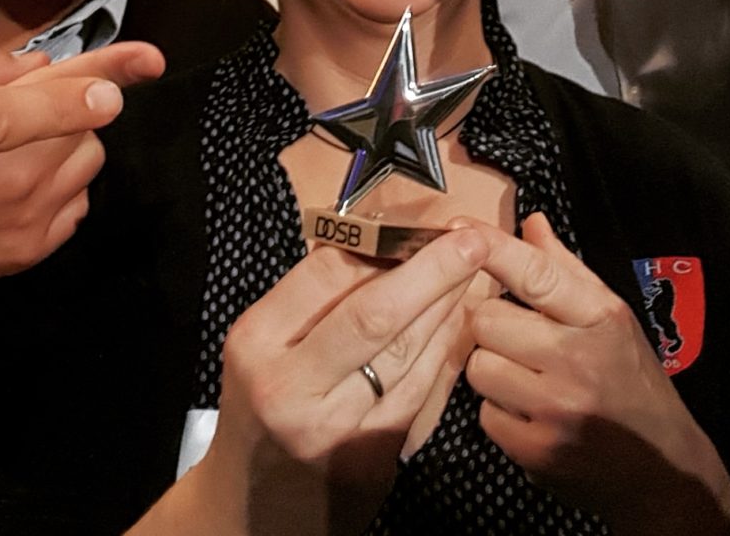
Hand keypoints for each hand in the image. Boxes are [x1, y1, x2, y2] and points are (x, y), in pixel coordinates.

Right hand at [0, 41, 165, 297]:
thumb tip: (40, 67)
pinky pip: (76, 209)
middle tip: (17, 121)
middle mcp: (24, 176)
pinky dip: (60, 193)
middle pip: (84, 126)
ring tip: (12, 157)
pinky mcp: (30, 253)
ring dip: (64, 152)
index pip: (69, 86)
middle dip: (62, 113)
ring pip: (87, 167)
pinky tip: (15, 191)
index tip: (150, 59)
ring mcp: (31, 219)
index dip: (114, 66)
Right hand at [159, 227, 490, 535]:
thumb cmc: (261, 412)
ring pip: (405, 355)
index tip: (419, 222)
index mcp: (257, 341)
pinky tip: (463, 328)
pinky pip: (419, 397)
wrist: (250, 511)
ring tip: (478, 274)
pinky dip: (445, 356)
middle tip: (472, 239)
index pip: (325, 274)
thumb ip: (312, 304)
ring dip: (448, 309)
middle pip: (372, 312)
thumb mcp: (263, 351)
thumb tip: (380, 242)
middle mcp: (289, 384)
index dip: (381, 242)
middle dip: (431, 271)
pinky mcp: (368, 462)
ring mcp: (330, 428)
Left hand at [465, 214, 729, 534]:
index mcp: (601, 319)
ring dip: (493, 371)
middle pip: (486, 320)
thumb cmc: (632, 383)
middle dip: (493, 328)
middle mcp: (579, 360)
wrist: (664, 471)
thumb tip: (531, 222)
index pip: (536, 273)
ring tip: (528, 380)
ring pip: (479, 367)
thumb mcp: (613, 320)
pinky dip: (501, 415)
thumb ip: (566, 270)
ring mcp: (556, 408)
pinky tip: (531, 416)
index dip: (492, 247)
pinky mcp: (537, 451)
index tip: (460, 227)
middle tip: (521, 342)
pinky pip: (485, 415)